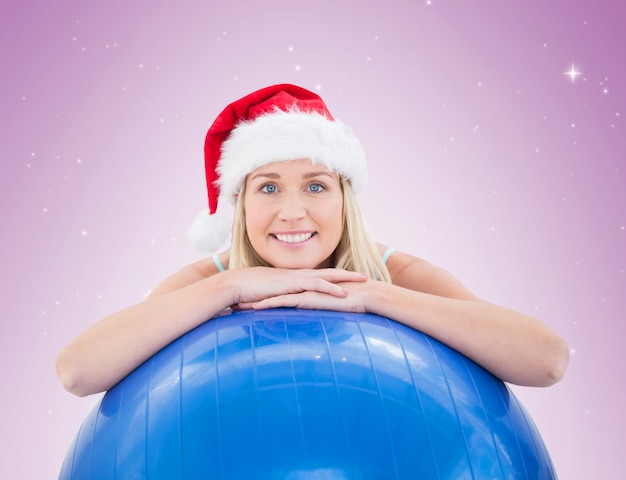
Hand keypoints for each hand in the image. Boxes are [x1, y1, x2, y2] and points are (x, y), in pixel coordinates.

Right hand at [227, 267, 368, 306]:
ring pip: (328, 276)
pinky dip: (331, 289)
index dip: (337, 278)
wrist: (237, 285)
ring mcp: (297, 278)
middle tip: (367, 276)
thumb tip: (284, 311)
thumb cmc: (249, 292)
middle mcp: (299, 275)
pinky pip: (316, 286)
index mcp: (295, 278)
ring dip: (347, 278)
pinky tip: (344, 294)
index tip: (352, 280)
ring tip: (365, 280)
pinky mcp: (293, 284)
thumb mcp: (270, 298)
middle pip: (330, 272)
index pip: (321, 276)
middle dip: (349, 274)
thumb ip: (280, 302)